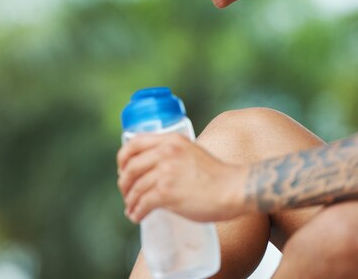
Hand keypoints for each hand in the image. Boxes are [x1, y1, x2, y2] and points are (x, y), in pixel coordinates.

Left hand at [117, 133, 250, 222]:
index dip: (123, 158)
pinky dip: (136, 211)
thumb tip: (156, 168)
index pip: (134, 143)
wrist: (234, 188)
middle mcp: (165, 153)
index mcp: (170, 140)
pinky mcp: (167, 193)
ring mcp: (165, 173)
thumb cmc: (217, 175)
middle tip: (126, 193)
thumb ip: (174, 154)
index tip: (122, 170)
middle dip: (124, 183)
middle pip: (131, 167)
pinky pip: (143, 203)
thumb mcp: (192, 152)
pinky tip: (137, 216)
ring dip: (130, 201)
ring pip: (135, 188)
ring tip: (131, 209)